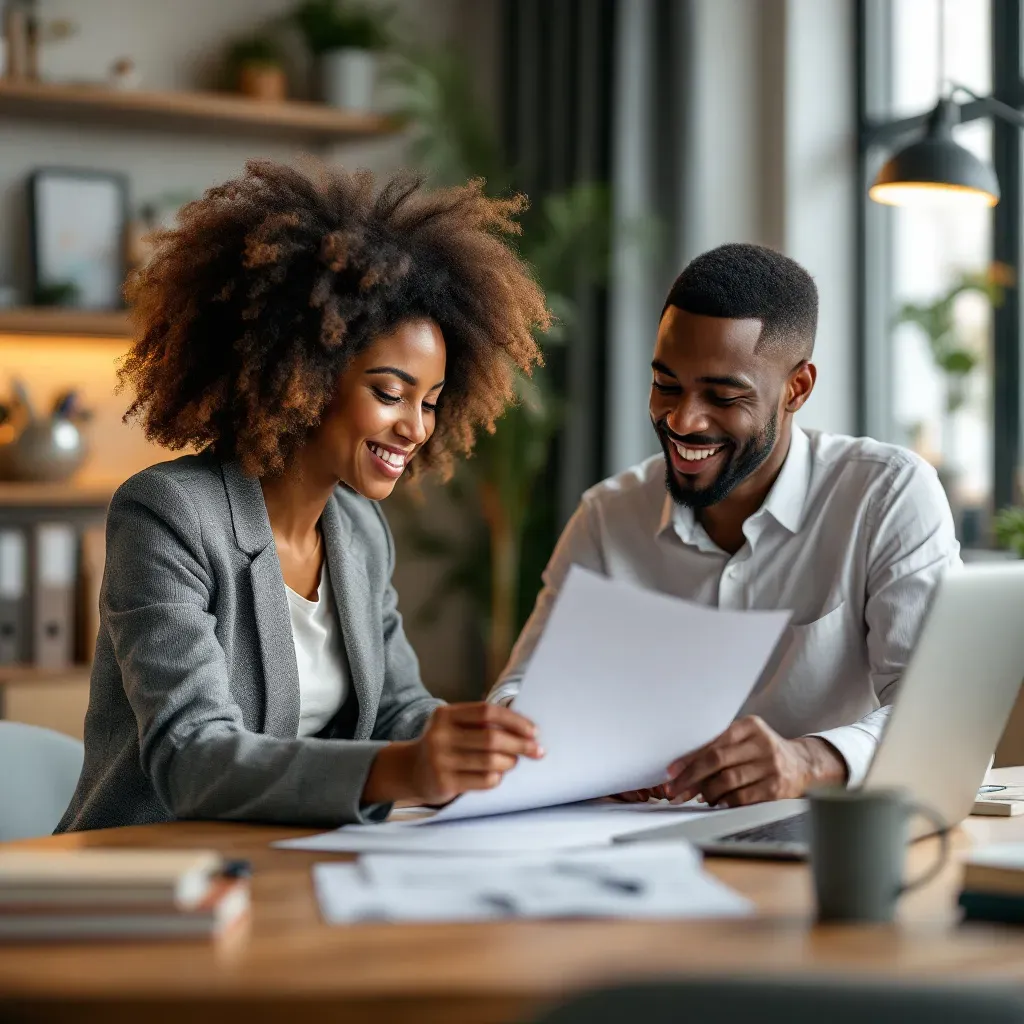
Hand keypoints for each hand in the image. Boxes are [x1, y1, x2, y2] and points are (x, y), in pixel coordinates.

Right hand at [362, 703, 543, 806]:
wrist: (411, 771)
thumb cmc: (444, 745)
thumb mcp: (454, 725)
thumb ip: (482, 723)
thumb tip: (525, 730)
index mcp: (445, 715)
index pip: (487, 712)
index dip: (514, 720)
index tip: (533, 731)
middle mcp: (440, 735)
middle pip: (492, 738)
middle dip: (520, 744)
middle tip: (537, 750)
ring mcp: (440, 760)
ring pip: (491, 761)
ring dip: (510, 762)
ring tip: (513, 762)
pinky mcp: (444, 783)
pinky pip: (484, 781)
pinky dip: (497, 778)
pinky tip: (497, 775)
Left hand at [659, 715, 847, 807]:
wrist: (802, 765)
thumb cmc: (762, 752)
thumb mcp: (745, 739)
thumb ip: (718, 747)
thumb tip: (681, 769)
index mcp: (750, 726)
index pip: (713, 743)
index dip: (689, 759)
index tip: (671, 772)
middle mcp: (762, 744)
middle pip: (717, 762)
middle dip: (691, 778)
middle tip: (674, 791)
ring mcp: (771, 767)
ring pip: (728, 782)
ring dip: (706, 792)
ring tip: (697, 796)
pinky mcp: (776, 788)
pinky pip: (741, 798)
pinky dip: (724, 801)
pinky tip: (717, 801)